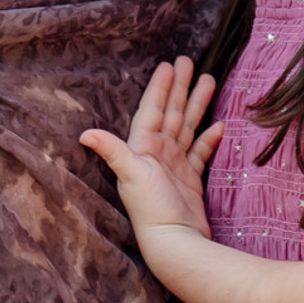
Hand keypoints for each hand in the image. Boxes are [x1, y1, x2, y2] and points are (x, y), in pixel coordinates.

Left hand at [81, 59, 222, 243]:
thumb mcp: (131, 175)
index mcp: (143, 148)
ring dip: (197, 105)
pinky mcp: (189, 179)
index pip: (152, 109)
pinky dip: (208, 139)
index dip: (160, 87)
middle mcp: (157, 154)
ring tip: (210, 81)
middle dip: (180, 87)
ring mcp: (174, 166)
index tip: (168, 64)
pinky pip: (200, 152)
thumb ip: (112, 151)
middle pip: (171, 112)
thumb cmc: (150, 208)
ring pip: (187, 126)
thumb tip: (84, 134)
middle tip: (189, 61)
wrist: (173, 241)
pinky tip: (219, 125)